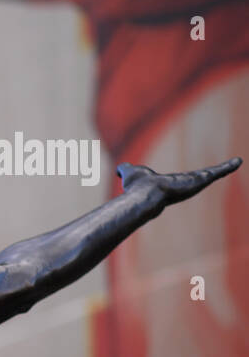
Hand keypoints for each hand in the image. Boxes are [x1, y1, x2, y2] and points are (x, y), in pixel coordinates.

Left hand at [117, 157, 241, 204]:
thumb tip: (119, 170)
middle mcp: (184, 185)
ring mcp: (193, 184)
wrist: (146, 194)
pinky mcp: (200, 180)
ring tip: (236, 163)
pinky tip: (238, 161)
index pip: (184, 179)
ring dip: (224, 169)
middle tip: (225, 167)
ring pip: (211, 175)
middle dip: (212, 173)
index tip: (199, 175)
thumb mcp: (131, 172)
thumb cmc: (137, 185)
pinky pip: (217, 173)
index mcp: (171, 184)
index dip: (190, 177)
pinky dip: (227, 167)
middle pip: (200, 178)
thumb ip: (126, 171)